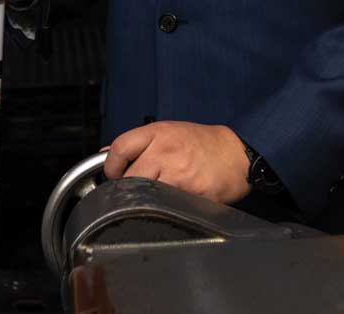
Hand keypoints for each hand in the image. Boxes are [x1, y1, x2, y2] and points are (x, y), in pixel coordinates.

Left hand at [103, 121, 249, 203]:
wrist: (237, 154)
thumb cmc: (202, 144)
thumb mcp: (169, 132)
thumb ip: (140, 144)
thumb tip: (107, 153)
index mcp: (159, 133)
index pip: (121, 147)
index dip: (112, 166)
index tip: (115, 175)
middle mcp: (166, 151)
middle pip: (130, 178)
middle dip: (129, 189)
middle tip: (135, 191)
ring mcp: (179, 174)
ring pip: (145, 196)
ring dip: (145, 201)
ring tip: (155, 198)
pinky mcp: (191, 195)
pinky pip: (167, 208)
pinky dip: (165, 210)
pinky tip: (173, 204)